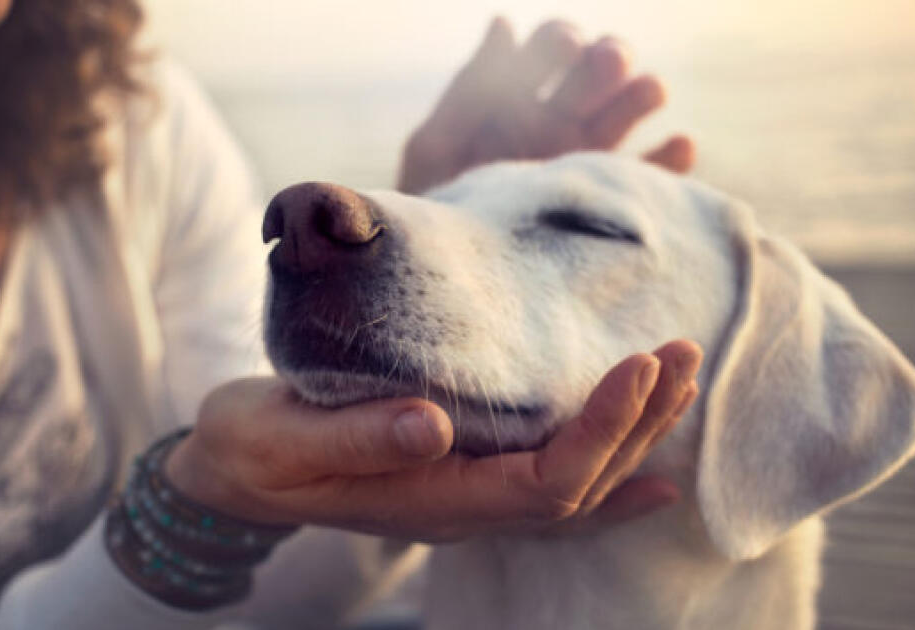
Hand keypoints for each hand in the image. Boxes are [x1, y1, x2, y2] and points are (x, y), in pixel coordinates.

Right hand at [164, 340, 701, 541]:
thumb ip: (356, 438)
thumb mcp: (284, 440)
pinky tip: (654, 473)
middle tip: (681, 352)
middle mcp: (463, 508)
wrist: (233, 472)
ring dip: (634, 435)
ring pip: (575, 484)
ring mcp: (467, 496)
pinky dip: (609, 476)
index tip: (639, 365)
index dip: (601, 430)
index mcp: (431, 500)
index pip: (544, 482)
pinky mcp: (462, 473)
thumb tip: (433, 425)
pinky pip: (551, 486)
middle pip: (579, 485)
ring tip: (680, 379)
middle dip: (638, 422)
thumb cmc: (253, 450)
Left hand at [398, 18, 694, 194]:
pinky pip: (653, 178)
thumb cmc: (433, 213)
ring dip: (643, 94)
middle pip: (599, 72)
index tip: (565, 47)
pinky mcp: (611, 205)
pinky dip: (671, 160)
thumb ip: (469, 91)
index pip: (552, 49)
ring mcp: (589, 162)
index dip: (561, 41)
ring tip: (649, 91)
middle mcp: (560, 123)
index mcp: (517, 99)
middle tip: (608, 62)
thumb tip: (504, 23)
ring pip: (629, 113)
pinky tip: (679, 146)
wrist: (452, 283)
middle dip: (608, 58)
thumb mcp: (437, 150)